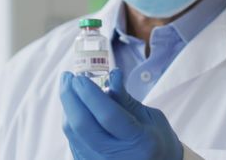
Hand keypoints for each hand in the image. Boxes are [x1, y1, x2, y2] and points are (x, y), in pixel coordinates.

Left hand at [60, 69, 182, 159]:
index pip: (108, 115)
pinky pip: (73, 141)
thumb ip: (126, 99)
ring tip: (68, 88)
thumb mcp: (150, 117)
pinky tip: (73, 107)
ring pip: (73, 133)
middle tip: (67, 77)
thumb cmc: (158, 139)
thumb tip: (112, 75)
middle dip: (70, 97)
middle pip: (82, 125)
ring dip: (67, 107)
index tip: (79, 76)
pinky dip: (70, 120)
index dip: (90, 94)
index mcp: (139, 142)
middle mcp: (117, 157)